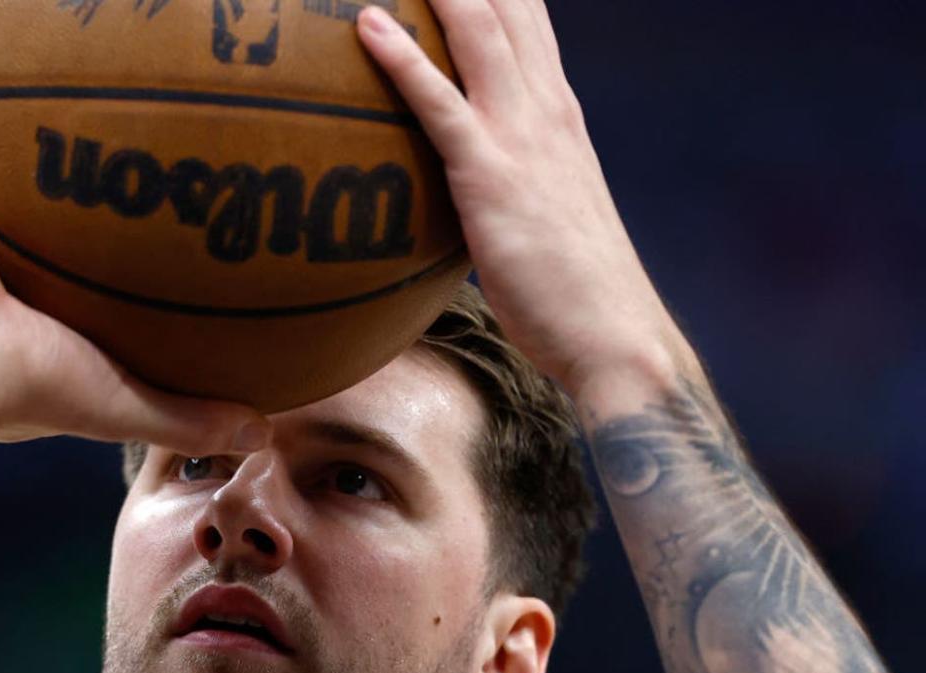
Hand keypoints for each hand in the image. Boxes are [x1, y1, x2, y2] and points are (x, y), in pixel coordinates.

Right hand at [0, 118, 269, 453]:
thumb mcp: (129, 404)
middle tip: (93, 209)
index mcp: (21, 362)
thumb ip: (190, 418)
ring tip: (40, 151)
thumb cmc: (36, 384)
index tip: (131, 284)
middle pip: (23, 268)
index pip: (65, 329)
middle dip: (50, 243)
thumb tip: (263, 433)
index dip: (94, 306)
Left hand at [357, 2, 689, 392]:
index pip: (526, 20)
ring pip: (474, 33)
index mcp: (559, 112)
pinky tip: (364, 24)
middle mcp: (546, 107)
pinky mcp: (493, 175)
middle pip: (502, 6)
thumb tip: (467, 186)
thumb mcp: (546, 214)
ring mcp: (522, 135)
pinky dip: (400, 59)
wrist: (614, 334)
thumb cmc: (575, 289)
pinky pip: (438, 105)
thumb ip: (512, 181)